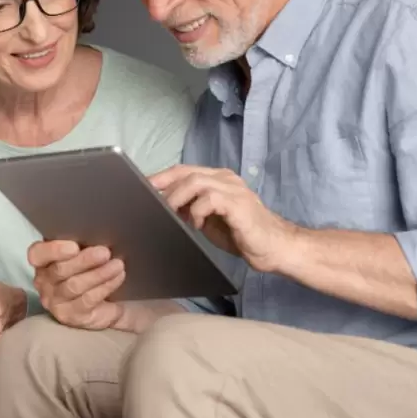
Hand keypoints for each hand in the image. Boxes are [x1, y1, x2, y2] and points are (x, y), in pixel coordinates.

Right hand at [29, 240, 125, 329]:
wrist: (106, 299)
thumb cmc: (91, 268)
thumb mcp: (84, 252)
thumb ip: (82, 243)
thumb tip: (96, 233)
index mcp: (43, 261)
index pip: (37, 254)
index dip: (54, 250)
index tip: (74, 246)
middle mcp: (44, 282)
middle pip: (59, 270)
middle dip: (84, 260)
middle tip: (105, 252)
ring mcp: (55, 302)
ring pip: (74, 286)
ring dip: (99, 274)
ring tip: (118, 264)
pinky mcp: (70, 316)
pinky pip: (87, 300)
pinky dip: (105, 287)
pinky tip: (117, 277)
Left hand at [149, 165, 298, 272]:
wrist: (275, 247)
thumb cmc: (241, 234)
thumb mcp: (208, 220)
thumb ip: (190, 209)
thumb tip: (164, 206)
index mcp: (218, 179)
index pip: (183, 170)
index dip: (161, 177)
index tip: (141, 187)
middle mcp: (225, 179)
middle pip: (185, 173)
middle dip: (163, 186)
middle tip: (149, 203)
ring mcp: (233, 189)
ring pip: (195, 182)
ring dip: (177, 199)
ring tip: (171, 215)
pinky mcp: (238, 204)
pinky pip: (210, 199)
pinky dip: (197, 211)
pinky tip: (196, 225)